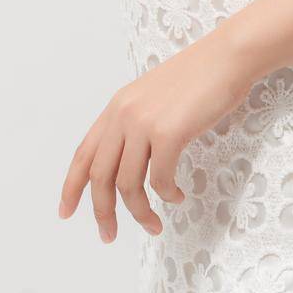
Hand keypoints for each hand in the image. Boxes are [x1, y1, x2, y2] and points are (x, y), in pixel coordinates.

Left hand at [57, 27, 254, 241]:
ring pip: (127, 184)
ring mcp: (144, 122)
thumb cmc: (200, 76)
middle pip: (99, 175)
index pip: (84, 153)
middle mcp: (124, 114)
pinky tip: (177, 196)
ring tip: (154, 225)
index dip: (71, 186)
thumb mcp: (154, 96)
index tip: (65, 212)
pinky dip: (166, 195)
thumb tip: (130, 160)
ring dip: (139, 212)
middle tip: (109, 236)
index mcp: (117, 106)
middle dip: (102, 212)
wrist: (227, 56)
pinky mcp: (169, 132)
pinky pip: (159, 180)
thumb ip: (136, 122)